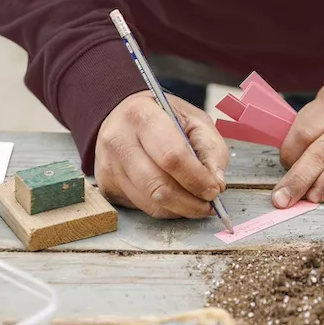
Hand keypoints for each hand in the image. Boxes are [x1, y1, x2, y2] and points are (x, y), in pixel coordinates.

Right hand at [94, 90, 227, 218]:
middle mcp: (119, 140)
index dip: (196, 178)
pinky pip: (141, 207)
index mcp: (142, 116)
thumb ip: (211, 149)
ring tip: (197, 204)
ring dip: (180, 209)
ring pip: (150, 202)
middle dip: (190, 202)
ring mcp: (109, 165)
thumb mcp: (194, 120)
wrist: (121, 115)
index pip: (171, 156)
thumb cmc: (162, 117)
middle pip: (158, 185)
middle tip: (209, 204)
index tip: (214, 190)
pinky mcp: (106, 184)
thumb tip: (216, 183)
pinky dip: (165, 209)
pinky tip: (177, 200)